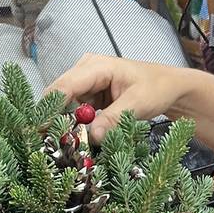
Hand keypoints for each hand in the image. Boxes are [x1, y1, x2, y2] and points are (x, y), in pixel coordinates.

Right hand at [48, 54, 189, 143]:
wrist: (169, 87)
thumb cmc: (157, 88)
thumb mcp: (138, 103)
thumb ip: (114, 118)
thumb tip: (93, 136)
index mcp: (96, 66)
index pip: (63, 87)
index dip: (50, 109)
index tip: (43, 131)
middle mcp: (84, 71)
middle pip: (59, 97)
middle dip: (57, 120)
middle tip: (58, 145)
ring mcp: (85, 84)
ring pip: (65, 107)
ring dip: (67, 126)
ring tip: (70, 146)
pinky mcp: (89, 97)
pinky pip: (75, 113)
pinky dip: (77, 126)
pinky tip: (81, 140)